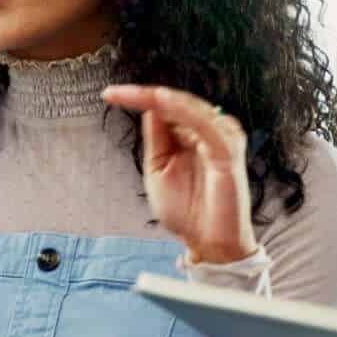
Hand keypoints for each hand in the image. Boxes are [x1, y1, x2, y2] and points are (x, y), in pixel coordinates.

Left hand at [100, 84, 258, 264]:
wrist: (208, 243)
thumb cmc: (187, 212)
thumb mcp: (158, 170)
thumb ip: (157, 140)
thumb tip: (149, 108)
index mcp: (192, 136)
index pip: (165, 108)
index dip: (138, 98)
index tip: (108, 95)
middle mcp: (208, 132)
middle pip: (176, 102)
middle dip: (144, 95)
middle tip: (115, 93)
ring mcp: (221, 139)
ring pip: (189, 107)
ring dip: (161, 98)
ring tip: (136, 94)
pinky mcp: (228, 149)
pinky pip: (205, 123)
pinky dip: (183, 110)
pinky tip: (163, 103)